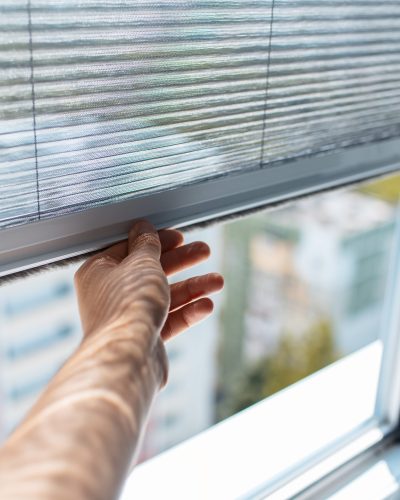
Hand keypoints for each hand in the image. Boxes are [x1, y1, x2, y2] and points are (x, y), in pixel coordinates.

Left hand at [74, 220, 223, 376]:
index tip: (179, 237)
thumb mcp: (142, 263)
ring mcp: (128, 316)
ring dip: (192, 287)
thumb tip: (143, 228)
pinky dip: (187, 311)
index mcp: (99, 271)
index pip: (130, 248)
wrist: (128, 357)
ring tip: (218, 282)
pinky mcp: (144, 337)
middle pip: (151, 270)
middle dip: (181, 262)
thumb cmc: (128, 306)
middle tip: (204, 251)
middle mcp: (110, 293)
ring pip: (164, 295)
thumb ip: (146, 245)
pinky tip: (206, 305)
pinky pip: (168, 319)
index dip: (157, 241)